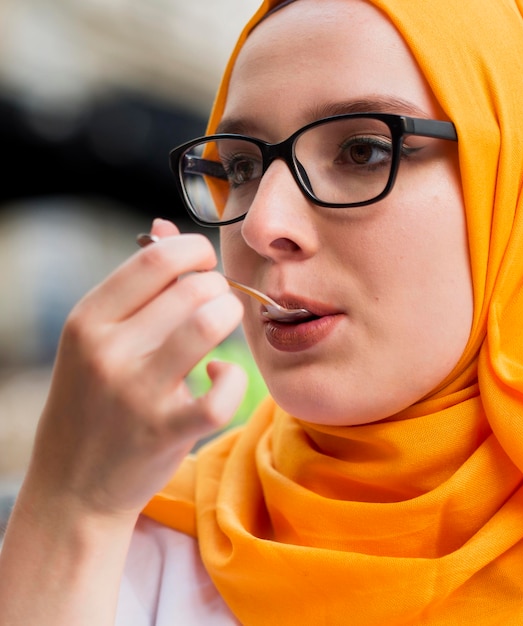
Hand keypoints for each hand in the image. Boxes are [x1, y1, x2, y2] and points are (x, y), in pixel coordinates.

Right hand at [23, 219, 245, 521]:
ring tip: (223, 327)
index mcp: (89, 319)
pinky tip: (220, 374)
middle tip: (216, 304)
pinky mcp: (165, 431)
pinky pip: (221, 393)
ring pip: (208, 325)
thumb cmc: (93, 400)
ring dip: (230, 318)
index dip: (194, 252)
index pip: (155, 260)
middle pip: (192, 289)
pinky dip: (234, 378)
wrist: (73, 484)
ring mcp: (136, 393)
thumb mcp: (98, 337)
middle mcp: (108, 350)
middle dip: (219, 288)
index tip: (204, 264)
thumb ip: (136, 283)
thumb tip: (166, 229)